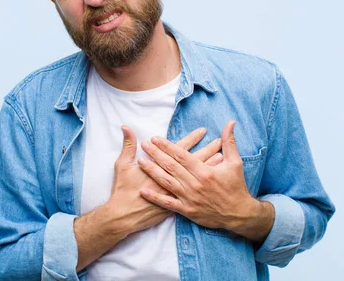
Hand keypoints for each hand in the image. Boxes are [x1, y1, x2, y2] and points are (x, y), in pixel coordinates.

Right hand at [74, 125, 226, 270]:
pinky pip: (199, 190)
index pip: (180, 150)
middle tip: (218, 140)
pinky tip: (213, 177)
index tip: (203, 131)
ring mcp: (177, 194)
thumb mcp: (122, 165)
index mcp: (162, 168)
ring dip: (208, 165)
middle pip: (193, 162)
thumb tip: (126, 127)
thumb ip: (127, 145)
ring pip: (197, 177)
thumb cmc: (122, 190)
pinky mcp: (178, 206)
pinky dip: (204, 184)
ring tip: (221, 155)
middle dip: (205, 149)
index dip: (192, 139)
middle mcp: (173, 180)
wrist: (123, 217)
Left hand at [137, 121, 273, 240]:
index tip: (155, 138)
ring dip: (152, 171)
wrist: (239, 215)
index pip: (181, 155)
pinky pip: (168, 204)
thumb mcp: (235, 162)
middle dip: (155, 154)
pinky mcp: (187, 211)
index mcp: (205, 171)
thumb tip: (230, 122)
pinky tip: (143, 190)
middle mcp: (195, 184)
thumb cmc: (237, 187)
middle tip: (144, 145)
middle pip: (170, 166)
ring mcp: (189, 198)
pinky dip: (155, 197)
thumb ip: (230, 142)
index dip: (167, 146)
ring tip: (140, 161)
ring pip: (166, 182)